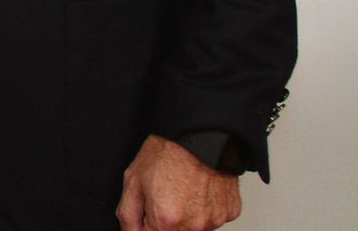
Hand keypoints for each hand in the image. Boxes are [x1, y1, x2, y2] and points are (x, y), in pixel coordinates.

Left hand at [117, 135, 240, 229]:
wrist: (199, 135)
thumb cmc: (167, 153)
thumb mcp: (133, 180)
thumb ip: (128, 214)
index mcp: (166, 220)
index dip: (145, 223)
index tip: (146, 210)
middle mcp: (193, 226)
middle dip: (164, 220)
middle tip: (164, 195)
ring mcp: (214, 220)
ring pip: (193, 228)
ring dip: (185, 216)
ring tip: (182, 189)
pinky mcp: (229, 212)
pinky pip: (212, 218)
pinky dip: (204, 207)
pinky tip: (198, 189)